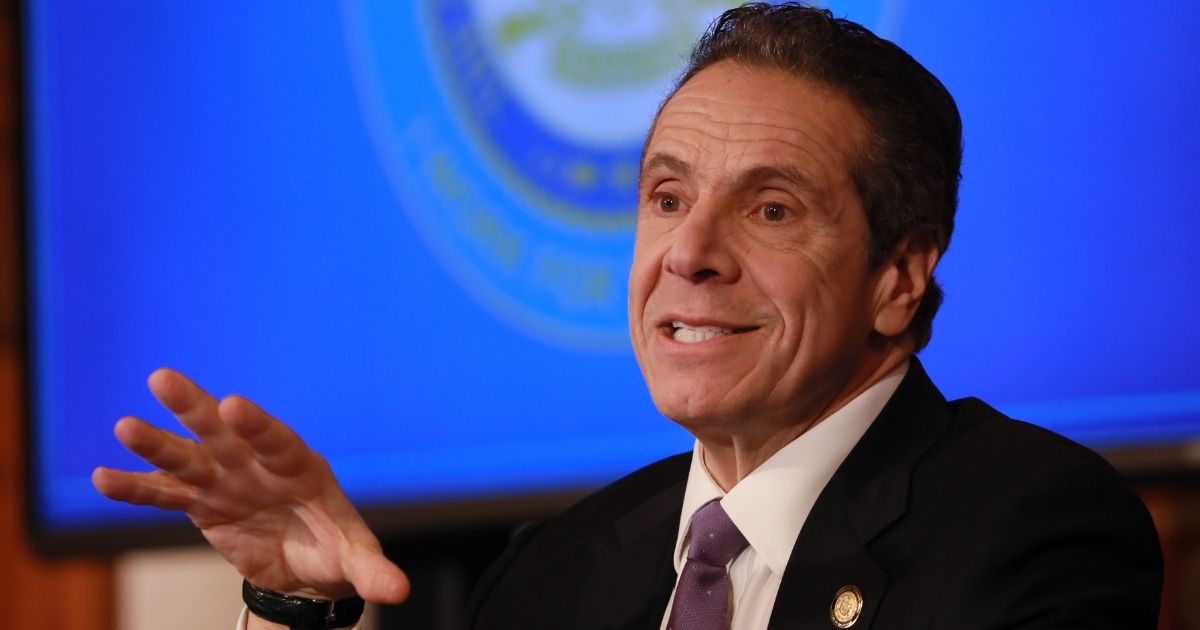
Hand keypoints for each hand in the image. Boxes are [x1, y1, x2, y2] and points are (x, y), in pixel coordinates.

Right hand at [92, 369, 409, 603]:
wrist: (305, 569)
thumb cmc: (335, 550)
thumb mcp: (355, 558)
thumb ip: (373, 569)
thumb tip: (400, 590)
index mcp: (300, 466)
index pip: (277, 441)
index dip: (257, 425)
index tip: (235, 405)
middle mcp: (257, 464)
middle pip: (224, 431)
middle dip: (196, 407)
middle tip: (164, 379)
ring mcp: (226, 480)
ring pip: (188, 456)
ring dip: (156, 443)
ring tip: (124, 427)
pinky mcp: (202, 503)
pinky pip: (165, 494)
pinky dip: (136, 487)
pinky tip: (103, 477)